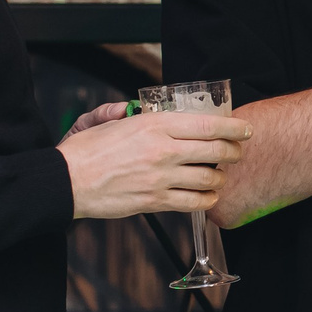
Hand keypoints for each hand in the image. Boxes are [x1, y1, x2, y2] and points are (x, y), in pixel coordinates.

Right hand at [61, 108, 250, 219]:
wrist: (66, 182)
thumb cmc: (85, 151)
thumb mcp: (105, 120)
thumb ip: (124, 111)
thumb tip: (133, 108)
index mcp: (154, 125)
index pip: (208, 125)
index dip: (233, 128)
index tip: (244, 129)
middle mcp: (163, 150)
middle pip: (216, 150)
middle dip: (233, 152)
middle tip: (236, 152)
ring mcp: (161, 177)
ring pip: (209, 178)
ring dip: (220, 177)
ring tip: (218, 175)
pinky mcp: (156, 201)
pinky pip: (194, 202)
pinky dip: (206, 199)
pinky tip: (206, 195)